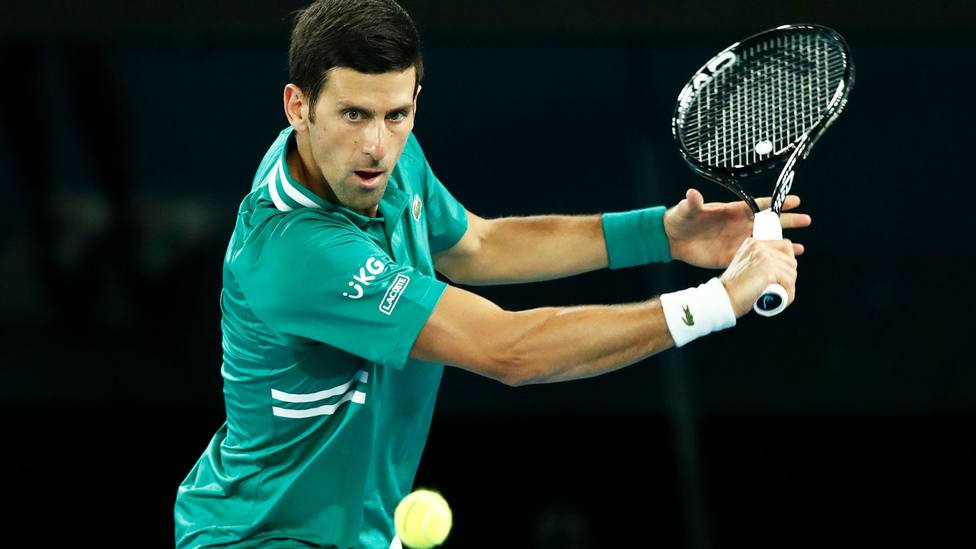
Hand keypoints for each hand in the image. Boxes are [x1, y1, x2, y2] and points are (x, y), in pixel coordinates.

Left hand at [663, 188, 810, 268]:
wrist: (672, 239)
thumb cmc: (680, 219)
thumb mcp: (686, 210)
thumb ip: (693, 203)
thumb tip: (692, 194)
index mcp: (732, 210)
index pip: (758, 205)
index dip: (776, 203)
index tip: (794, 201)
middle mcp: (739, 225)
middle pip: (768, 222)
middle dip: (787, 221)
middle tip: (806, 220)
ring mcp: (737, 240)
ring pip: (765, 242)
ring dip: (781, 244)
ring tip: (799, 248)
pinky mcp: (732, 255)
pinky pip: (755, 258)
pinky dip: (768, 260)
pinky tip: (779, 263)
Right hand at [719, 237, 797, 317]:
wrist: (723, 298)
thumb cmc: (733, 288)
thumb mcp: (746, 266)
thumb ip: (759, 261)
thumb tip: (785, 263)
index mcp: (753, 243)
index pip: (785, 246)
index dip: (788, 262)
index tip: (785, 276)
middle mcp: (759, 246)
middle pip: (790, 261)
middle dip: (789, 277)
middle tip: (780, 289)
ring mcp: (764, 257)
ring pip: (791, 273)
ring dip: (789, 287)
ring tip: (779, 297)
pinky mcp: (768, 270)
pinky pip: (789, 282)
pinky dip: (789, 294)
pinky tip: (781, 301)